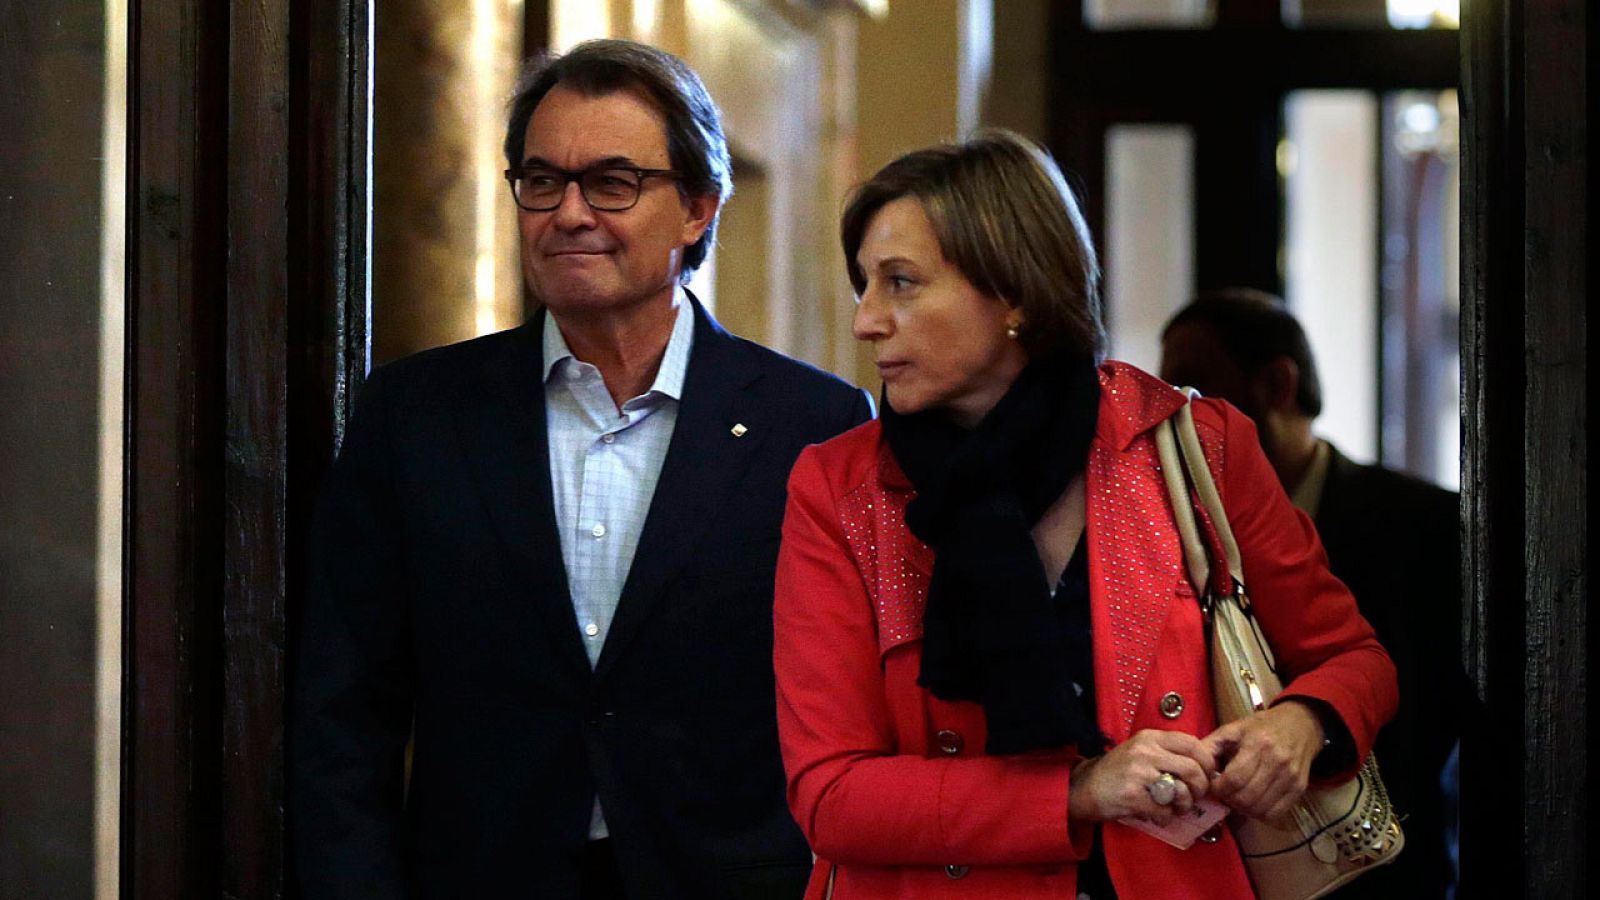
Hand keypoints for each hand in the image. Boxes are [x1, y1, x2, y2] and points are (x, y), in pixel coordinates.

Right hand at [1067, 729, 1217, 826]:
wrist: (1084, 787)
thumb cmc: (1118, 771)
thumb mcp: (1141, 750)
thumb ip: (1167, 753)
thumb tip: (1203, 768)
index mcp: (1150, 737)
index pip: (1193, 743)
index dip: (1207, 762)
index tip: (1207, 774)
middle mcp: (1145, 751)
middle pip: (1192, 769)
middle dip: (1201, 788)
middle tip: (1195, 796)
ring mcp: (1138, 773)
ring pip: (1182, 791)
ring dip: (1185, 805)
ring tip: (1177, 807)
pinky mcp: (1133, 796)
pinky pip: (1165, 811)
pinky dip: (1166, 817)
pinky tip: (1157, 814)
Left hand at [1199, 700, 1325, 822]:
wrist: (1299, 726)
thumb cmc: (1260, 728)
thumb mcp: (1232, 729)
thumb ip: (1210, 746)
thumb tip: (1192, 767)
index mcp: (1257, 744)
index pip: (1234, 779)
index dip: (1219, 788)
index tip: (1213, 786)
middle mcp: (1277, 762)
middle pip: (1246, 797)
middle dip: (1229, 800)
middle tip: (1224, 793)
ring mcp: (1290, 777)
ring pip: (1259, 809)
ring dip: (1243, 809)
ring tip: (1237, 797)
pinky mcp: (1299, 789)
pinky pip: (1274, 814)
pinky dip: (1259, 813)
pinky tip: (1253, 802)